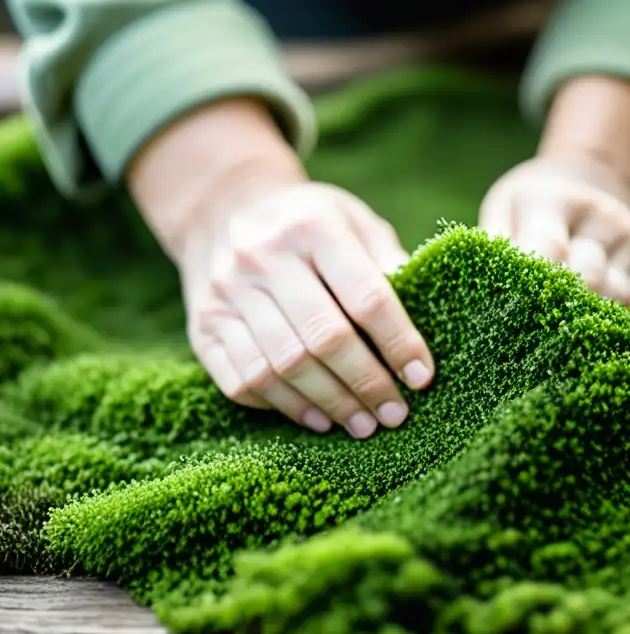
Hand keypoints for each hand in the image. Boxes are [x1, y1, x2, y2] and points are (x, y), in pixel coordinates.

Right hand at [178, 178, 434, 436]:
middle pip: (323, 338)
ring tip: (363, 425)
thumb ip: (386, 260)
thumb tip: (423, 315)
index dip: (398, 342)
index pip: (365, 296)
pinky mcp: (202, 326)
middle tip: (395, 414)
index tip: (421, 378)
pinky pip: (242, 379)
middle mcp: (263, 258)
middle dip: (366, 383)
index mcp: (313, 227)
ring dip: (329, 403)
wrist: (221, 208)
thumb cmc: (309, 221)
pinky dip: (284, 406)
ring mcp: (226, 294)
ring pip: (282, 365)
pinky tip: (317, 419)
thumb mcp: (353, 219)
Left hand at [478, 152, 629, 312]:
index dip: (538, 287)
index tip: (523, 315)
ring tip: (584, 320)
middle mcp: (604, 215)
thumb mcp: (505, 210)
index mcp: (555, 199)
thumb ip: (495, 249)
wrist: (596, 174)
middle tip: (552, 327)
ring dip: (606, 317)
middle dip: (571, 308)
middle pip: (591, 279)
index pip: (548, 250)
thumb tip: (489, 297)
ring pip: (626, 297)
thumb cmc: (536, 207)